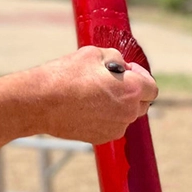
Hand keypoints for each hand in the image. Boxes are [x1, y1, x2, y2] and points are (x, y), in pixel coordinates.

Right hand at [30, 46, 157, 144]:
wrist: (40, 102)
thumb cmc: (66, 75)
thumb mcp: (93, 53)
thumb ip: (115, 58)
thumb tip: (122, 67)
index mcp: (131, 90)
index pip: (152, 87)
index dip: (141, 76)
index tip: (128, 71)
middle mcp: (128, 112)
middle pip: (142, 103)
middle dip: (131, 91)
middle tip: (111, 81)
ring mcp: (115, 128)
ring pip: (125, 115)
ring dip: (117, 104)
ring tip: (93, 93)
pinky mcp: (101, 138)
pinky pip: (111, 125)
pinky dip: (105, 116)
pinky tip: (85, 106)